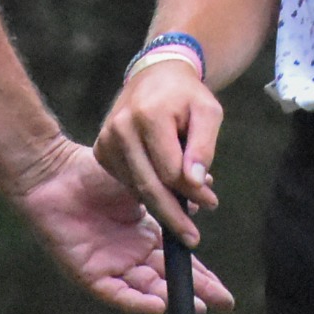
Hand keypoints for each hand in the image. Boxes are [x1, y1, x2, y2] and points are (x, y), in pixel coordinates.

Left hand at [14, 138, 234, 313]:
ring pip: (146, 289)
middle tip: (222, 303)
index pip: (179, 260)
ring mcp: (111, 265)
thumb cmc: (94, 174)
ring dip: (170, 297)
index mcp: (145, 236)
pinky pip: (116, 293)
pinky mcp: (89, 274)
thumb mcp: (140, 181)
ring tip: (195, 306)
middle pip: (168, 279)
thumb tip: (204, 188)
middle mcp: (131, 255)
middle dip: (196, 291)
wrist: (56, 173)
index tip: (225, 289)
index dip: (202, 275)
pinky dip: (136, 301)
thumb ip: (169, 192)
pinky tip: (157, 304)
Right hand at [92, 58, 222, 245]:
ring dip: (162, 202)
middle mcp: (122, 128)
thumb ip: (203, 146)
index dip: (193, 192)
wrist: (155, 75)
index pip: (171, 171)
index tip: (211, 202)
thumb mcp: (207, 112)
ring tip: (184, 202)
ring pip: (137, 188)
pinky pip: (127, 181)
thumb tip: (196, 182)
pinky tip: (161, 181)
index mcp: (149, 116)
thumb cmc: (186, 95)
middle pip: (149, 186)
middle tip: (193, 238)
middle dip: (174, 215)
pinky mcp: (101, 149)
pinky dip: (146, 189)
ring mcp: (107, 139)